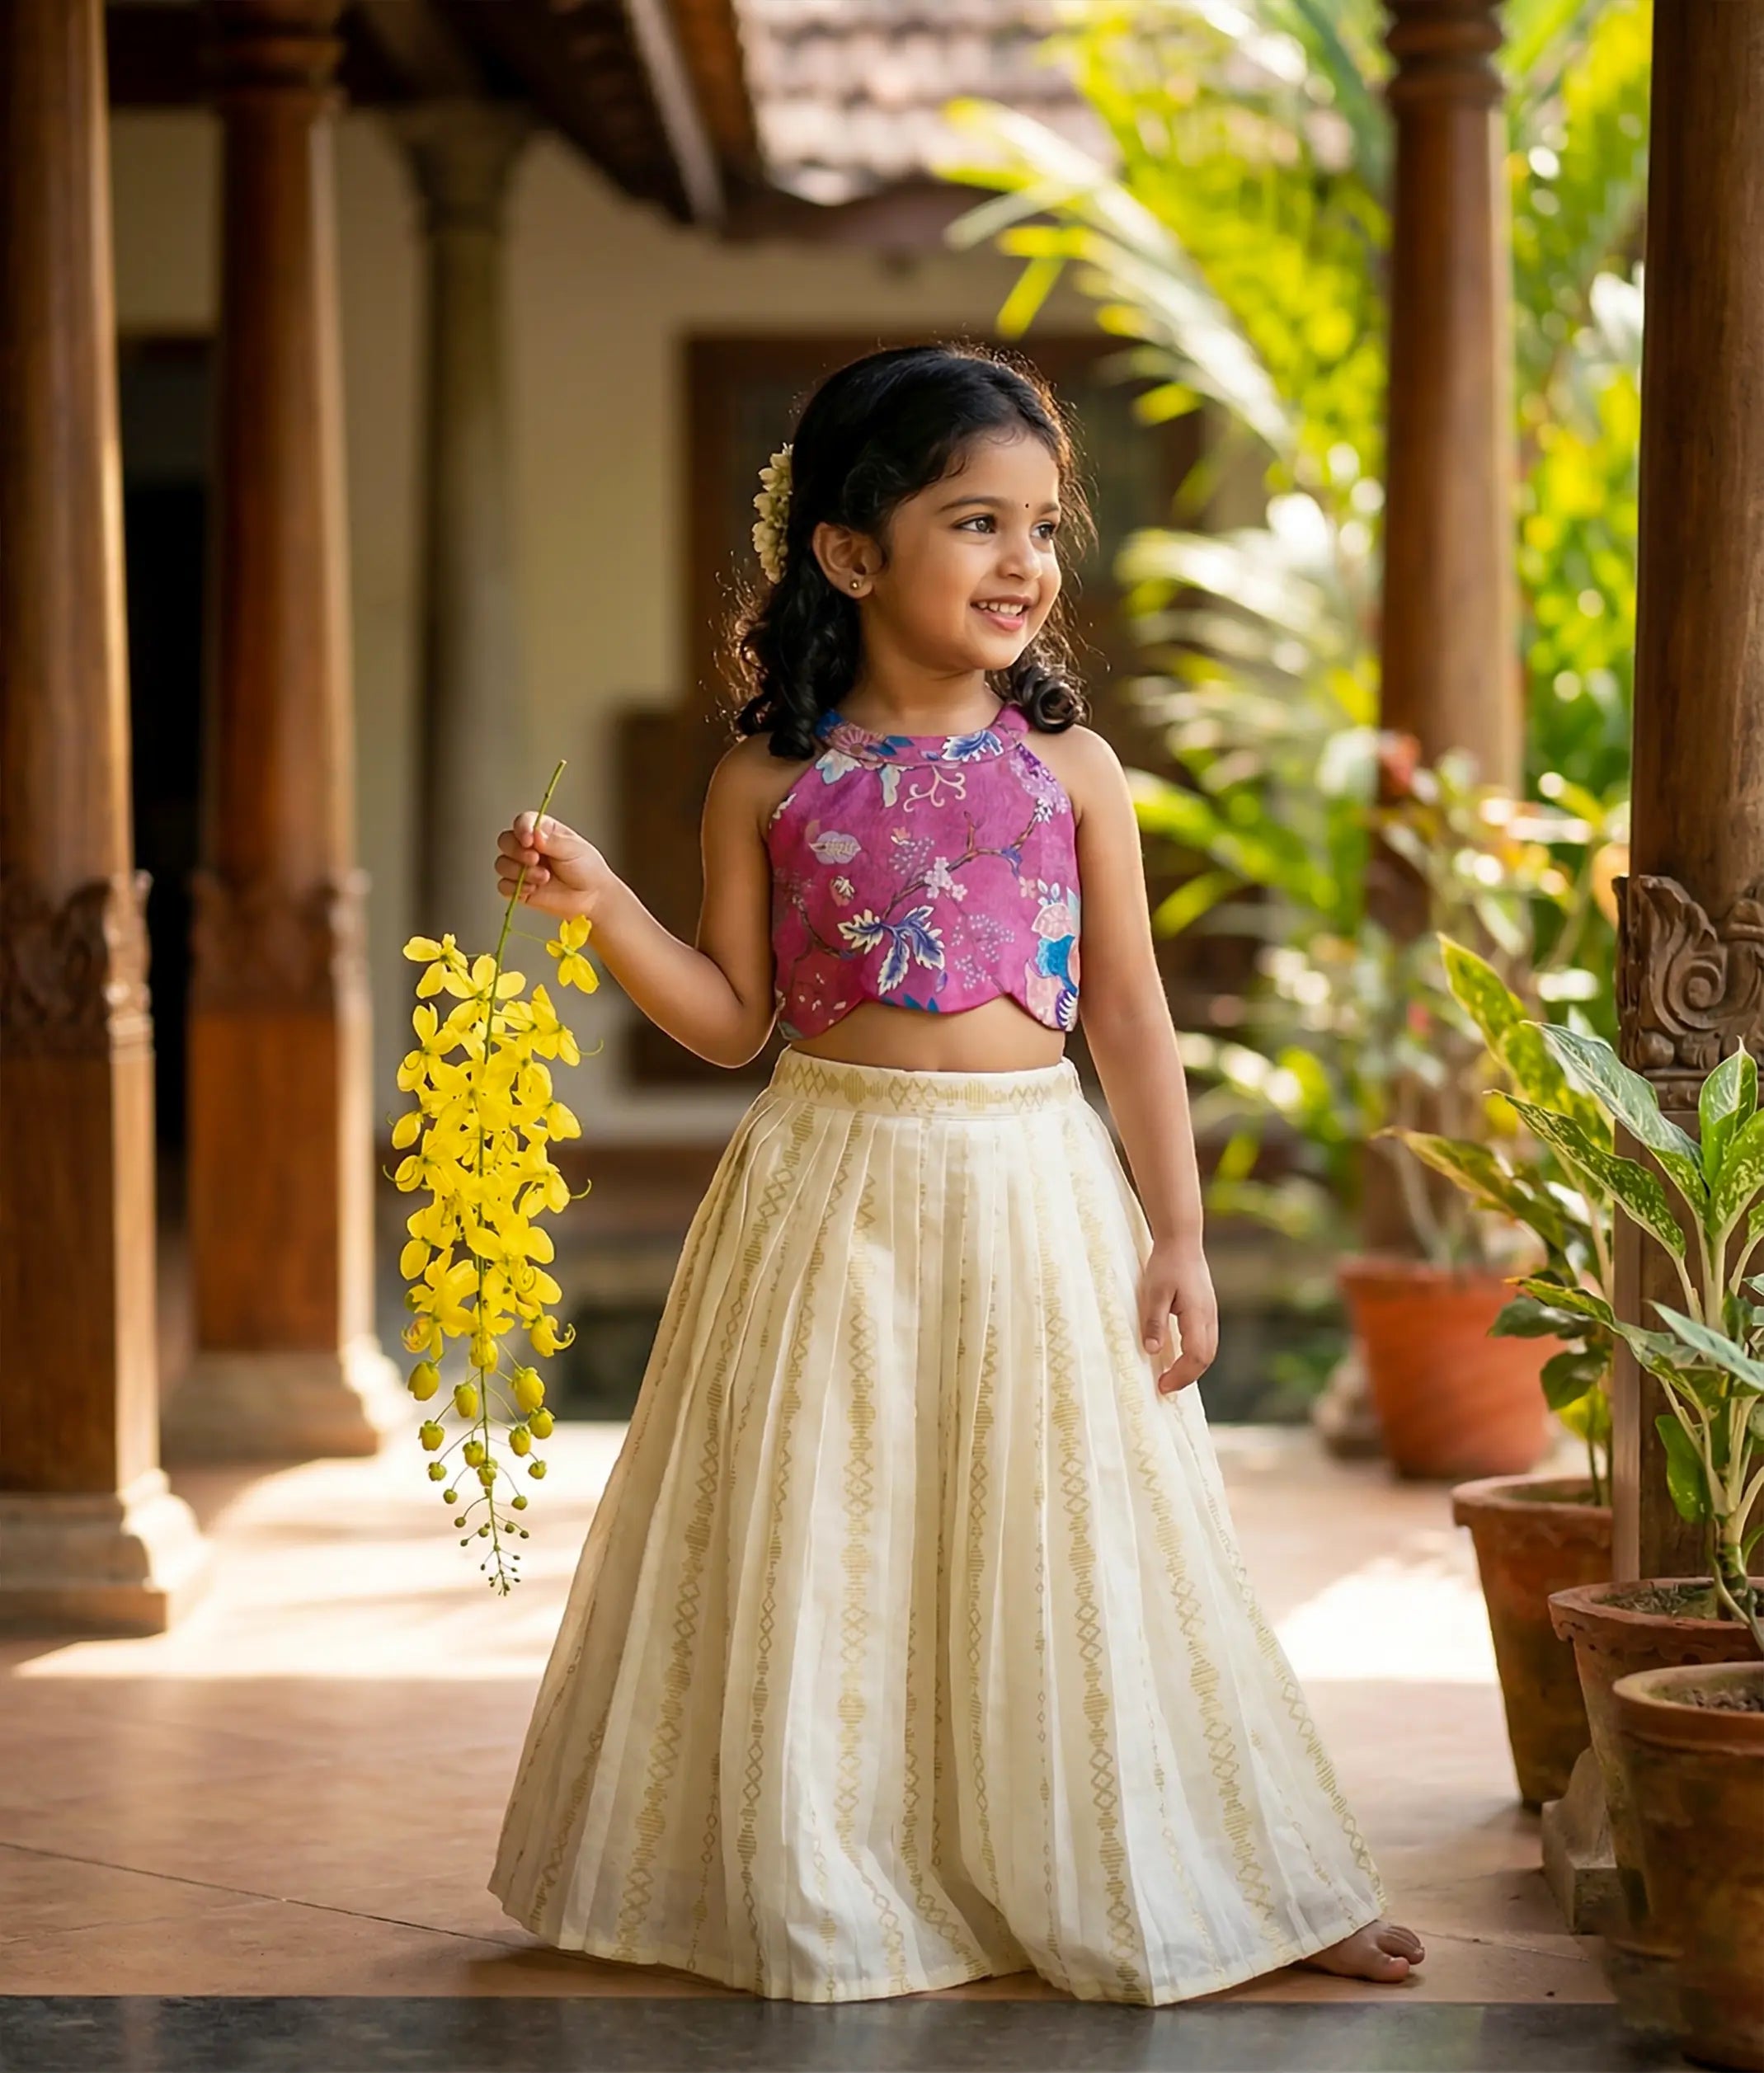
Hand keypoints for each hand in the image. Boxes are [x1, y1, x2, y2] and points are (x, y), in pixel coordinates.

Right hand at [494, 812, 611, 919]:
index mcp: (541, 831)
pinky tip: (533, 889)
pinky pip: (503, 886)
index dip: (521, 829)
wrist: (592, 897)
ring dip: (519, 872)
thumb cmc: (587, 869)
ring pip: (502, 864)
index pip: (522, 822)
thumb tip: (534, 834)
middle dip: (517, 852)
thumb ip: (553, 841)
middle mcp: (528, 847)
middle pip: (505, 841)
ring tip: (543, 878)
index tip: (529, 840)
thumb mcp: (574, 849)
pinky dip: (515, 888)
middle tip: (535, 860)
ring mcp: (522, 868)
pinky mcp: (519, 888)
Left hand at [1139, 1237, 1217, 1395]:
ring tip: (1171, 1376)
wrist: (1181, 1240)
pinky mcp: (1207, 1309)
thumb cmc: (1166, 1264)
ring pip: (1209, 1350)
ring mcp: (1211, 1313)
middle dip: (1187, 1376)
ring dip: (1192, 1367)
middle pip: (1206, 1358)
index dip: (1181, 1375)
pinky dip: (1195, 1354)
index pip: (1197, 1356)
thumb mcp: (1153, 1293)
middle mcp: (1210, 1316)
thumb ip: (1154, 1322)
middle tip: (1164, 1386)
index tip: (1162, 1385)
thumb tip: (1153, 1351)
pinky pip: (1206, 1339)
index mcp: (1198, 1315)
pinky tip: (1179, 1356)